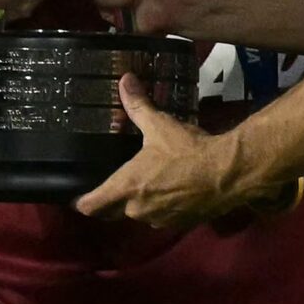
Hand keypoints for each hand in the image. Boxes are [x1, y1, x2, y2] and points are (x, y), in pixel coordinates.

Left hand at [71, 75, 238, 225]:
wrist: (227, 174)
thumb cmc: (186, 150)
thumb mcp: (159, 125)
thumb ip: (137, 105)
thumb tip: (124, 80)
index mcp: (127, 187)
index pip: (92, 206)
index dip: (82, 202)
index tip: (76, 197)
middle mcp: (138, 210)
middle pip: (115, 211)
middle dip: (114, 201)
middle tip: (115, 185)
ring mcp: (161, 220)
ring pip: (141, 215)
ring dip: (142, 203)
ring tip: (147, 185)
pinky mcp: (182, 224)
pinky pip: (164, 217)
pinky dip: (164, 206)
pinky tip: (172, 191)